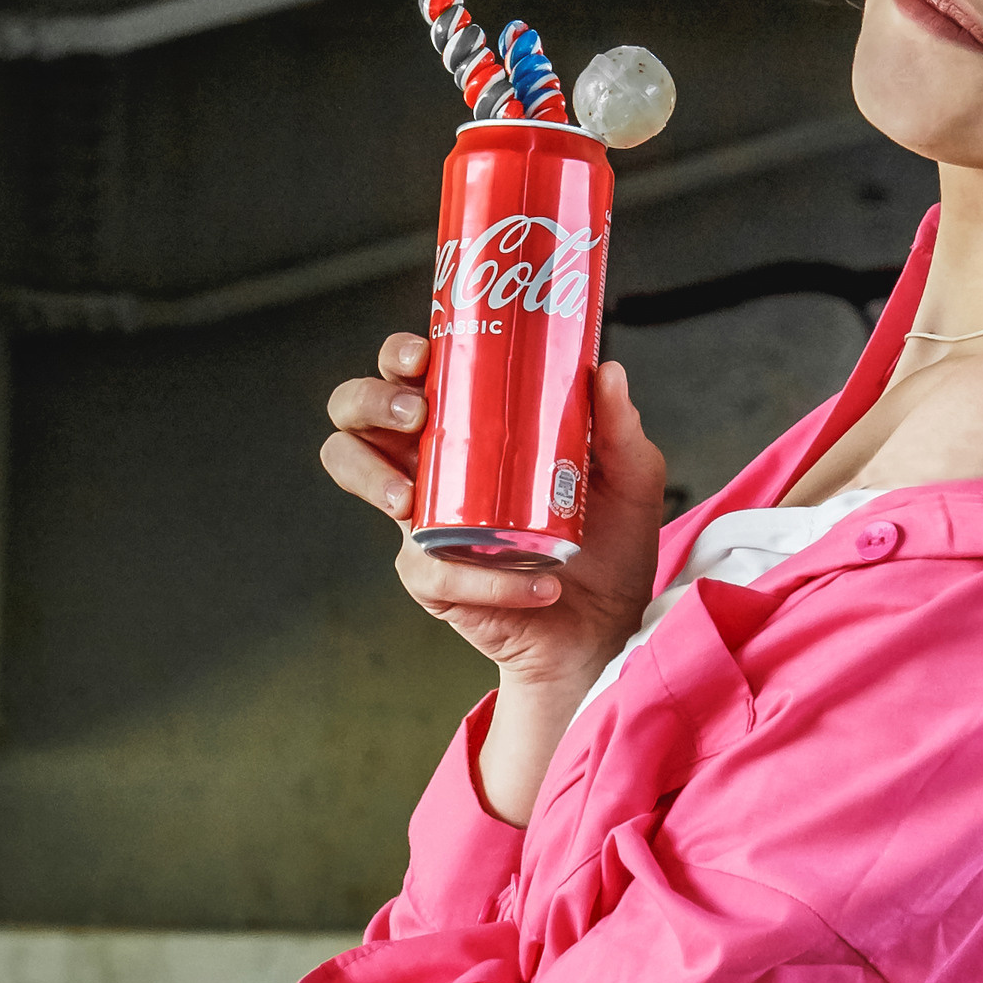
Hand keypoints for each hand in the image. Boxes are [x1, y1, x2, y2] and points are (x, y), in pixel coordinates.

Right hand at [320, 334, 666, 820]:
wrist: (605, 628)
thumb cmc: (610, 543)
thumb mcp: (630, 478)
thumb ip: (618, 426)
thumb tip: (606, 371)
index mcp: (474, 421)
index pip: (413, 370)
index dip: (400, 354)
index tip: (422, 355)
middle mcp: (435, 460)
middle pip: (355, 411)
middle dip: (368, 402)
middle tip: (414, 415)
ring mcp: (421, 516)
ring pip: (351, 471)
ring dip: (373, 476)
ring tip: (411, 499)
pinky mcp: (428, 573)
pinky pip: (432, 566)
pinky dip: (488, 579)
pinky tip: (538, 585)